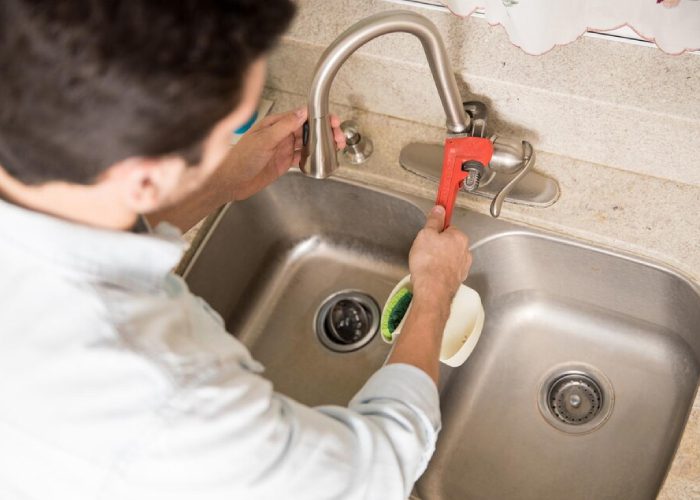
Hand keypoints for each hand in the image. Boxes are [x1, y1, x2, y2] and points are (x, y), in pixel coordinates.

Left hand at [224, 107, 345, 200]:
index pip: (301, 116)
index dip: (318, 117)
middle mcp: (280, 134)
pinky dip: (312, 158)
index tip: (331, 120)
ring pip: (307, 144)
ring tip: (335, 147)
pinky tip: (320, 159)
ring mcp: (282, 149)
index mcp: (275, 124)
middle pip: (308, 129)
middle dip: (325, 132)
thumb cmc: (240, 158)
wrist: (231, 181)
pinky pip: (301, 158)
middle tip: (338, 137)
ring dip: (321, 145)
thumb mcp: (264, 139)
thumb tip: (302, 112)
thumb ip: (285, 126)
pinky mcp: (283, 163)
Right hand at [408, 205, 471, 305]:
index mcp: (459, 237)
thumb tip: (439, 210)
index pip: (448, 228)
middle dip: (437, 246)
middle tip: (424, 250)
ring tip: (426, 263)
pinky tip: (430, 273)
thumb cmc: (429, 263)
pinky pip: (447, 270)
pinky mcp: (457, 279)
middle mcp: (465, 252)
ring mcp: (462, 267)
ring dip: (439, 259)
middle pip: (449, 243)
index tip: (430, 233)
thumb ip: (434, 221)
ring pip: (449, 257)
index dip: (436, 231)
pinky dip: (440, 270)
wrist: (432, 290)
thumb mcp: (426, 234)